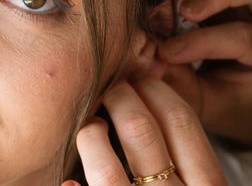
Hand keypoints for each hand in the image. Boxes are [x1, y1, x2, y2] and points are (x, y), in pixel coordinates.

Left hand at [62, 77, 226, 185]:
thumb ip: (184, 157)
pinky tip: (67, 184)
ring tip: (89, 127)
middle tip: (109, 90)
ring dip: (91, 136)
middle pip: (143, 133)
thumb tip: (151, 97)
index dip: (156, 90)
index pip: (182, 121)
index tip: (139, 76)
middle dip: (119, 100)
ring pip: (107, 167)